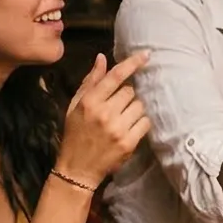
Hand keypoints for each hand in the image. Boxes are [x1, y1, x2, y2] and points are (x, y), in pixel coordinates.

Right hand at [55, 52, 150, 184]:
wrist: (78, 167)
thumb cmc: (75, 134)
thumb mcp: (75, 105)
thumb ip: (90, 81)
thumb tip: (101, 58)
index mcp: (90, 101)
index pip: (115, 76)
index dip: (133, 63)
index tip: (147, 54)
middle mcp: (105, 113)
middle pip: (130, 91)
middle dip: (126, 96)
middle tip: (116, 107)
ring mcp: (118, 128)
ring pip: (139, 106)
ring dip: (134, 110)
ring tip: (121, 119)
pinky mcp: (129, 142)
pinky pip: (145, 122)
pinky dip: (140, 123)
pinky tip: (129, 129)